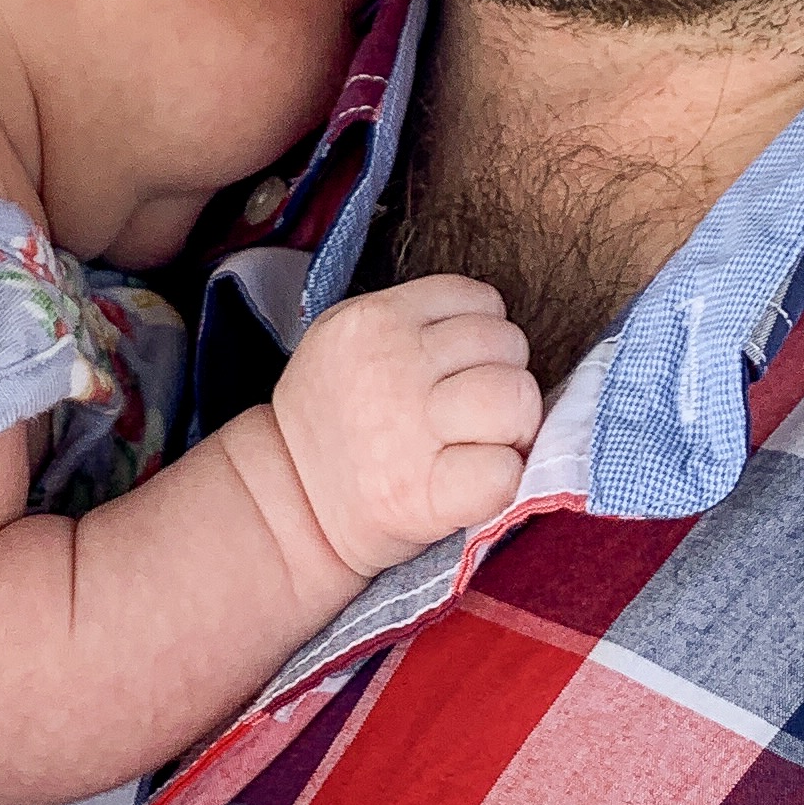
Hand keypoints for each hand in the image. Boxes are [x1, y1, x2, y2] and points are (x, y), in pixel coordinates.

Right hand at [269, 276, 542, 580]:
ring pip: (516, 396)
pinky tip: (476, 482)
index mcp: (373, 319)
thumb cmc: (337, 423)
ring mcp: (408, 430)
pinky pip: (503, 470)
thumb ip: (413, 324)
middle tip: (473, 415)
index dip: (483, 338)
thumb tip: (496, 334)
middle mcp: (392, 365)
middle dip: (503, 377)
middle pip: (505, 344)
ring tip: (479, 444)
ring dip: (514, 424)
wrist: (288, 504)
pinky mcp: (424, 493)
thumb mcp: (347, 341)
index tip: (462, 372)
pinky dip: (504, 478)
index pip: (479, 300)